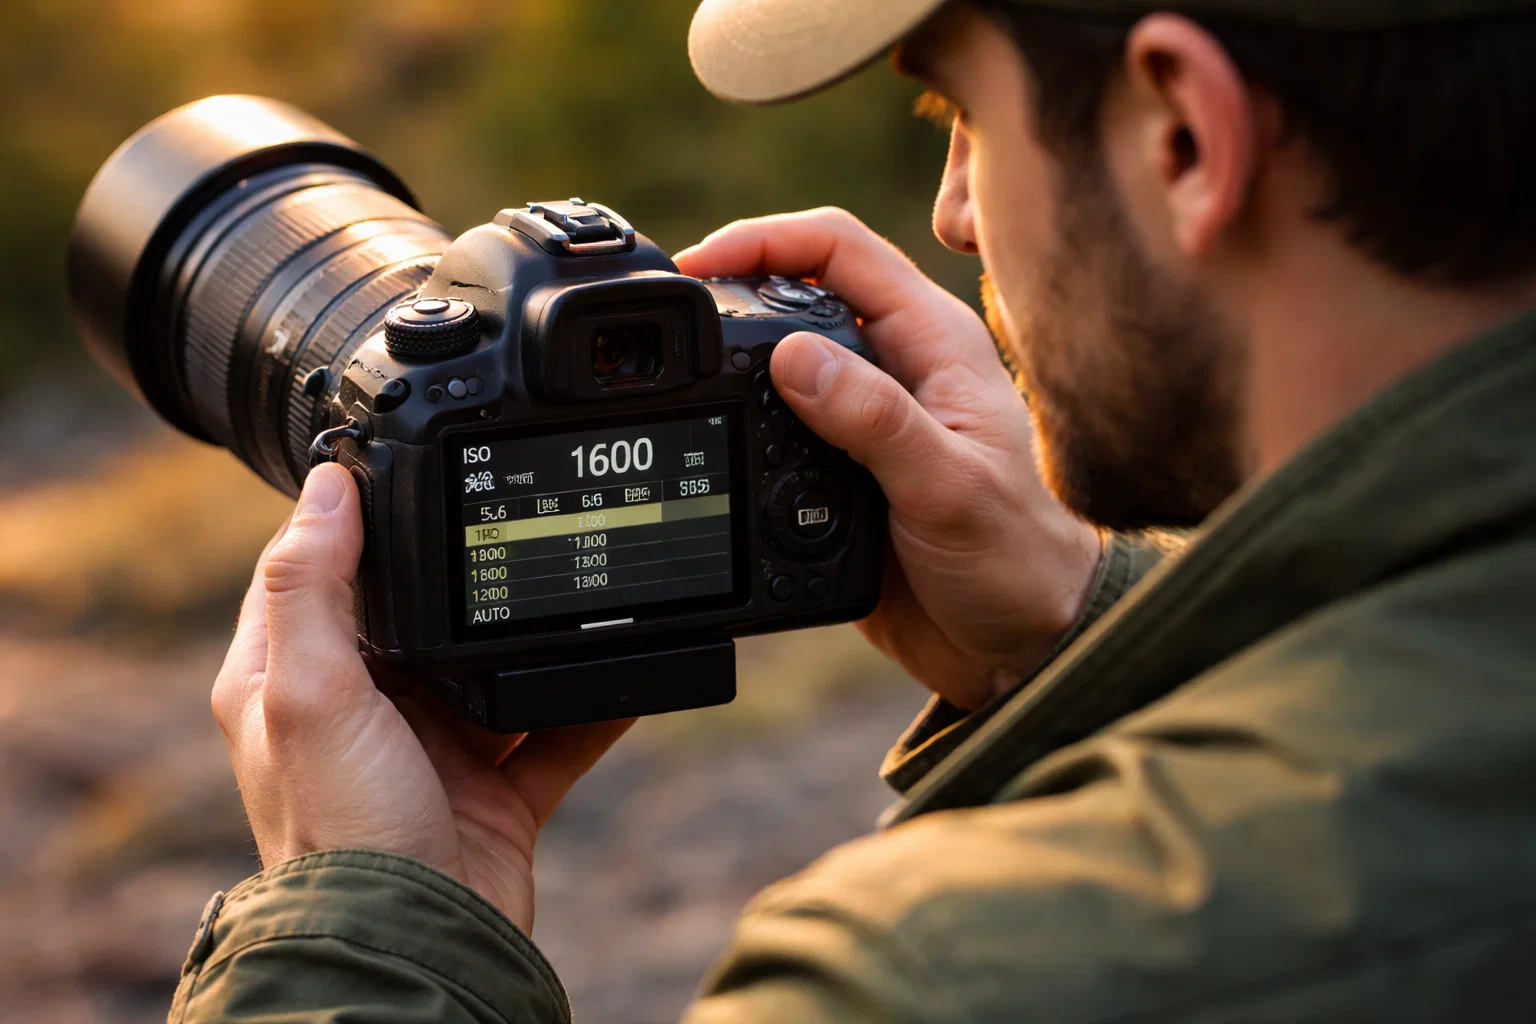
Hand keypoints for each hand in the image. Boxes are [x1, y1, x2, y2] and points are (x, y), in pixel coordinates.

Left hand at [212, 464, 630, 932]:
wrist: (420, 945)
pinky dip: (589, 703)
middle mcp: (363, 711)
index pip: (315, 575)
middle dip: (469, 576)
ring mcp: (434, 749)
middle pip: (421, 615)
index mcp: (294, 682)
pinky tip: (625, 670)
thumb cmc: (344, 833)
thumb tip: (328, 485)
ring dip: (536, 637)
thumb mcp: (311, 695)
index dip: (354, 524)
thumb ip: (313, 588)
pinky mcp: (495, 787)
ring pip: (495, 667)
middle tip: (520, 520)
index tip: (407, 472)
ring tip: (583, 587)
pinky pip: (553, 727)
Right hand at [676, 209, 1101, 708]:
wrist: (1024, 644)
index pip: (839, 249)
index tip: (700, 265)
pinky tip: (717, 447)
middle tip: (678, 320)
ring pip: (780, 363)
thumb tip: (792, 357)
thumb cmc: (1019, 558)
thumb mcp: (948, 485)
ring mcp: (865, 420)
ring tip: (685, 380)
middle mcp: (898, 368)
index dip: (764, 240)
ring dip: (731, 366)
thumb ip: (874, 419)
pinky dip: (739, 430)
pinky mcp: (838, 474)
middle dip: (733, 294)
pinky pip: (775, 432)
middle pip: (797, 294)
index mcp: (933, 342)